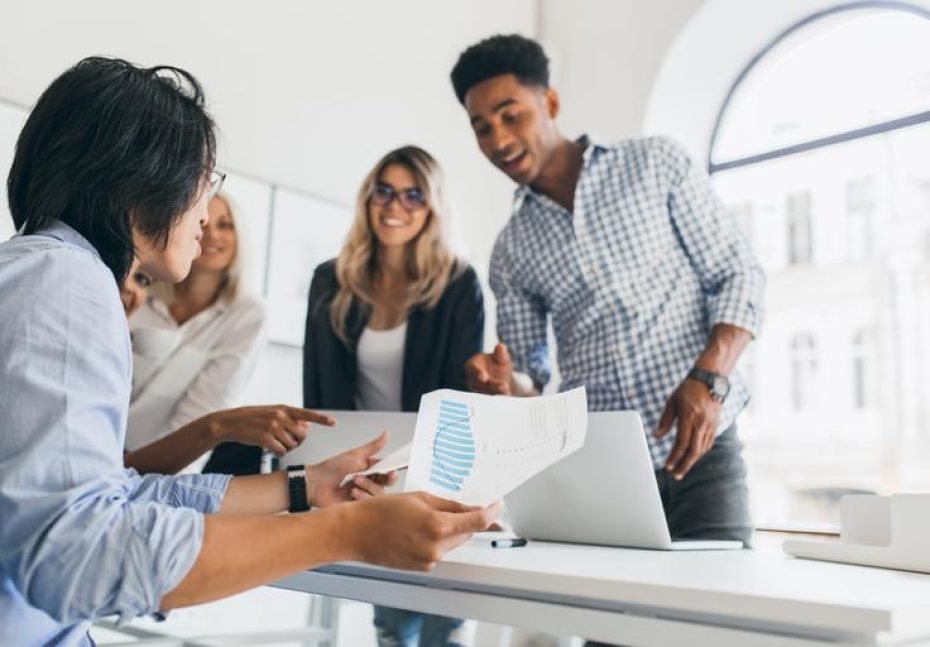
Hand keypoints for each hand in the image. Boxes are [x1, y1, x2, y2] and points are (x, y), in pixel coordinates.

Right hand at [206, 405, 334, 455]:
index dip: (321, 419)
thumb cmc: (253, 418)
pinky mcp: (265, 438)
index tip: (334, 422)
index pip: (307, 414)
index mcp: (284, 408)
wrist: (230, 422)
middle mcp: (280, 416)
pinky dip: (278, 453)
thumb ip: (288, 418)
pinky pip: (281, 452)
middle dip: (297, 442)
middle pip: (302, 436)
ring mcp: (273, 427)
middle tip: (287, 441)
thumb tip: (306, 426)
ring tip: (274, 442)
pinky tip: (270, 448)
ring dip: (286, 448)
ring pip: (292, 445)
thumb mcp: (272, 413)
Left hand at [308, 431, 398, 506]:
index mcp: (369, 470)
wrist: (315, 484)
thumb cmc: (332, 468)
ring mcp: (363, 494)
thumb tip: (387, 433)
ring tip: (354, 483)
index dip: (393, 472)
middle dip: (382, 480)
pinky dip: (363, 497)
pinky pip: (369, 504)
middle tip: (376, 475)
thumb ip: (374, 446)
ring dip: (368, 487)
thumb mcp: (355, 455)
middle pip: (386, 484)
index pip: (387, 471)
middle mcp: (368, 482)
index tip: (394, 471)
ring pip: (379, 495)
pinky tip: (353, 493)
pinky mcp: (358, 506)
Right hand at [345, 492, 501, 570]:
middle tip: (458, 505)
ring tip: (425, 517)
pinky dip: (436, 540)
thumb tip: (469, 508)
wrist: (355, 533)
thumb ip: (448, 504)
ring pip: (452, 542)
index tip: (498, 505)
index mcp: (437, 525)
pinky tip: (417, 530)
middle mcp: (436, 547)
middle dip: (466, 519)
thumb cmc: (381, 511)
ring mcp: (429, 560)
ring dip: (449, 529)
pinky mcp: (422, 567)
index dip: (492, 512)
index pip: (477, 521)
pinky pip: (439, 551)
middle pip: (466, 532)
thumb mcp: (419, 497)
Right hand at [465, 343, 513, 394]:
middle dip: (492, 385)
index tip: (484, 377)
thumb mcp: (501, 357)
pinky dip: (498, 396)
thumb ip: (500, 353)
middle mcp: (472, 378)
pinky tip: (507, 394)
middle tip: (503, 386)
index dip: (477, 373)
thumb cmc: (498, 363)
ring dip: (496, 392)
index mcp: (472, 365)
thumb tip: (501, 346)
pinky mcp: (484, 396)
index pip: (472, 369)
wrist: (502, 376)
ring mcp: (477, 389)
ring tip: (507, 390)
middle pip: (479, 383)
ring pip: (485, 392)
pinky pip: (489, 397)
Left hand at [655, 379, 721, 479]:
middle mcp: (701, 424)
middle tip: (676, 475)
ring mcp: (710, 426)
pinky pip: (708, 444)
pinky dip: (699, 453)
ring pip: (701, 450)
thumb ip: (665, 421)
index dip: (674, 457)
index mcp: (689, 418)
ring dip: (691, 461)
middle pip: (693, 451)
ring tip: (682, 469)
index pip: (681, 443)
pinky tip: (693, 457)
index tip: (667, 466)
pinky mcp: (715, 426)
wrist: (710, 381)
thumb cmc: (688, 389)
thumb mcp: (672, 402)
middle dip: (684, 465)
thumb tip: (656, 436)